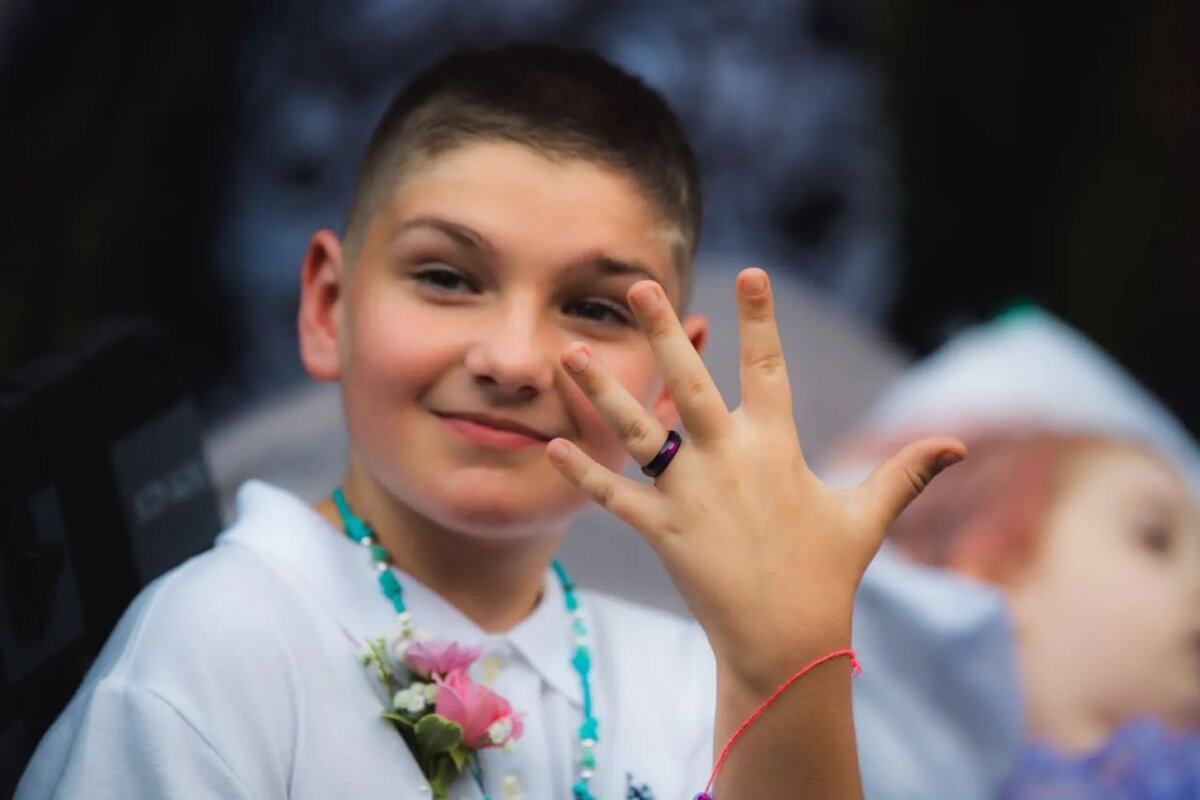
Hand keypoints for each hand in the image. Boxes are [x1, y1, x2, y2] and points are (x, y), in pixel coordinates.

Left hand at [545, 268, 963, 689]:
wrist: (788, 641)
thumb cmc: (828, 574)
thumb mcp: (866, 516)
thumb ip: (904, 472)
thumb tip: (959, 446)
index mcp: (777, 448)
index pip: (769, 367)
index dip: (760, 318)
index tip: (749, 272)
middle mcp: (729, 462)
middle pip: (690, 384)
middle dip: (665, 333)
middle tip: (640, 287)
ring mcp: (691, 496)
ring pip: (640, 433)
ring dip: (604, 393)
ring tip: (571, 354)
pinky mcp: (663, 533)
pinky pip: (616, 498)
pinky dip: (583, 475)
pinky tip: (550, 447)